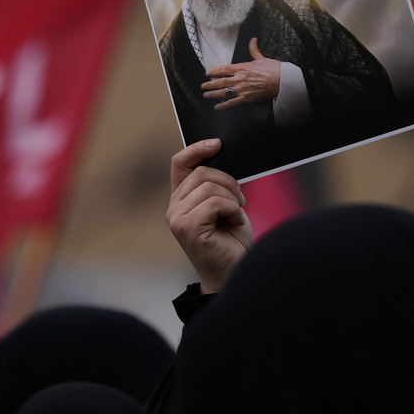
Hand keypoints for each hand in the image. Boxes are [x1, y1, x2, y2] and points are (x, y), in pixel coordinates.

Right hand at [167, 139, 252, 293]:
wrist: (234, 270)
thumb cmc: (231, 240)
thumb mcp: (224, 205)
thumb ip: (216, 185)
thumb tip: (222, 157)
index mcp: (182, 198)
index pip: (180, 163)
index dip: (196, 148)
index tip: (217, 144)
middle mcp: (174, 208)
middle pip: (202, 172)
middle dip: (228, 182)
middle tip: (240, 200)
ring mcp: (178, 219)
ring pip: (209, 186)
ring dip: (232, 198)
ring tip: (237, 213)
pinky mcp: (188, 228)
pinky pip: (215, 202)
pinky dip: (232, 209)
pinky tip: (236, 221)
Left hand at [202, 38, 280, 110]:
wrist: (281, 80)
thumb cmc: (272, 69)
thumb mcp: (261, 57)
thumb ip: (254, 49)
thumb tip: (253, 39)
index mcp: (242, 67)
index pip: (224, 69)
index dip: (214, 71)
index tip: (207, 73)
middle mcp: (240, 78)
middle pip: (220, 81)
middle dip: (210, 84)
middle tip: (203, 85)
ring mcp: (242, 89)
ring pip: (224, 92)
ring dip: (213, 94)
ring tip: (206, 95)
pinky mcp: (247, 98)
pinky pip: (232, 102)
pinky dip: (224, 105)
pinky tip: (217, 107)